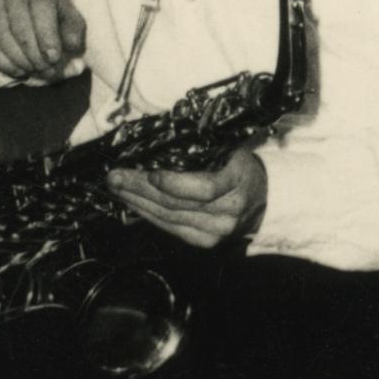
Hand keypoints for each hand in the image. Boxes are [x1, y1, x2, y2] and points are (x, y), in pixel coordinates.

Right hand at [0, 0, 88, 82]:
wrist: (19, 6)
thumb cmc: (49, 13)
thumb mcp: (68, 18)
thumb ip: (73, 30)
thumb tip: (72, 44)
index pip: (41, 4)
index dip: (47, 34)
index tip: (53, 58)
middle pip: (19, 22)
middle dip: (33, 53)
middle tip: (44, 71)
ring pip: (0, 32)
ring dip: (17, 59)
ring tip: (32, 71)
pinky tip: (14, 69)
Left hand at [107, 148, 267, 247]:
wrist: (263, 199)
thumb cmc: (242, 167)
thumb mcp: (232, 149)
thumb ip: (204, 147)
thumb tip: (162, 137)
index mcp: (237, 184)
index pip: (204, 190)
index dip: (174, 183)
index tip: (150, 173)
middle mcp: (227, 214)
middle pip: (177, 204)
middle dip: (141, 189)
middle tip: (115, 177)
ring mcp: (215, 232)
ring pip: (168, 218)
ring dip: (138, 202)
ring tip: (117, 188)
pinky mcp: (204, 242)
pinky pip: (170, 228)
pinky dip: (148, 215)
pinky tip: (132, 203)